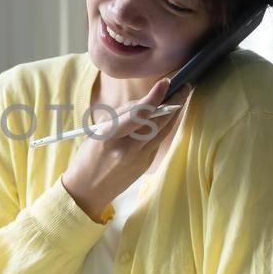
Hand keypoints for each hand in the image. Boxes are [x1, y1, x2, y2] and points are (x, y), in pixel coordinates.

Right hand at [61, 76, 178, 220]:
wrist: (87, 191)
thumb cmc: (88, 158)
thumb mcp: (97, 133)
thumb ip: (120, 116)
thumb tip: (143, 102)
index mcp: (110, 137)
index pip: (137, 114)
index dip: (154, 97)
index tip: (166, 82)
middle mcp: (128, 149)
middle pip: (158, 122)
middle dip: (175, 102)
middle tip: (185, 85)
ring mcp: (140, 159)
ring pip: (163, 130)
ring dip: (174, 112)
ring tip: (182, 95)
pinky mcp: (146, 165)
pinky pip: (158, 140)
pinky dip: (164, 125)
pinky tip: (169, 115)